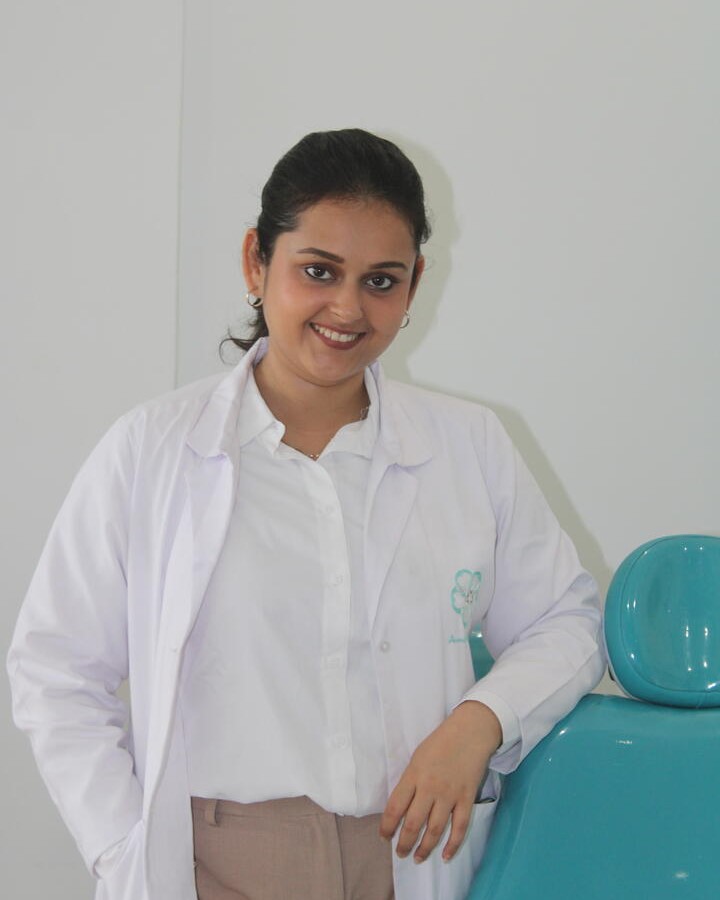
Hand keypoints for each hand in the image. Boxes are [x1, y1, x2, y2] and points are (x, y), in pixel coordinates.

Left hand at [379, 701, 501, 862]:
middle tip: (400, 853)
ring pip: (435, 829)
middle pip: (413, 823)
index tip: (384, 837)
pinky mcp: (467, 798)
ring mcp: (450, 794)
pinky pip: (460, 827)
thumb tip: (401, 807)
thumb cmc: (440, 742)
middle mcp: (430, 787)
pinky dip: (453, 845)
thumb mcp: (417, 757)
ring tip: (417, 858)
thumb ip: (409, 782)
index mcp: (414, 774)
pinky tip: (445, 856)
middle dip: (404, 843)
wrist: (470, 731)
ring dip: (425, 848)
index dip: (387, 826)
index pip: (394, 807)